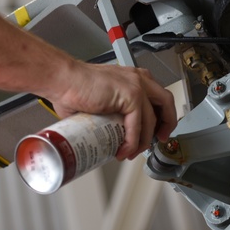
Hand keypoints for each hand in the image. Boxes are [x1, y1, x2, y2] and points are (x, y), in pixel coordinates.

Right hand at [50, 62, 176, 160]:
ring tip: (131, 152)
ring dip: (144, 141)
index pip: (156, 96)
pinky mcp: (130, 97)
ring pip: (152, 119)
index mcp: (131, 77)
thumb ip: (109, 111)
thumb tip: (105, 130)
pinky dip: (132, 142)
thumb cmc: (73, 86)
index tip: (156, 129)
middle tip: (159, 140)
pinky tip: (124, 149)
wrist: (63, 80)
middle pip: (165, 102)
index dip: (159, 115)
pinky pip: (138, 126)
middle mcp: (138, 79)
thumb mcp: (100, 98)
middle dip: (166, 124)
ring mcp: (136, 87)